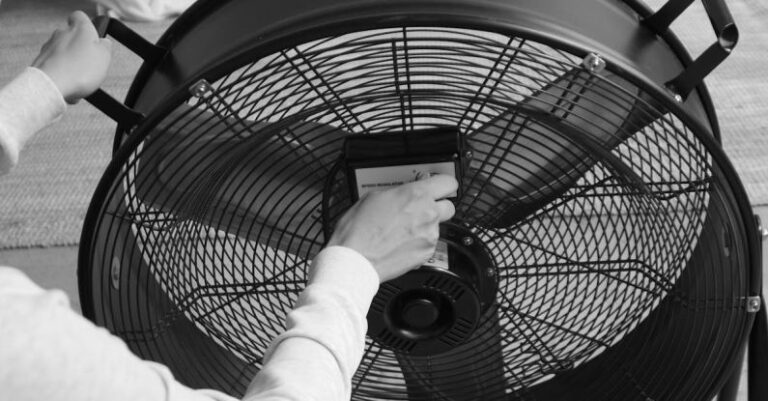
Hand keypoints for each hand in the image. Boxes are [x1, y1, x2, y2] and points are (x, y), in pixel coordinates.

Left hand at [31, 11, 111, 103]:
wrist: (52, 85)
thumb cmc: (78, 70)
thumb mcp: (105, 56)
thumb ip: (105, 46)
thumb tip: (104, 43)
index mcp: (79, 28)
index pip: (80, 17)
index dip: (88, 26)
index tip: (94, 38)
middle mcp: (62, 34)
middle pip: (72, 36)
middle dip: (80, 48)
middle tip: (91, 62)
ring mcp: (49, 47)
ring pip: (63, 51)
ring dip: (71, 61)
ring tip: (80, 77)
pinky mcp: (41, 61)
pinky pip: (55, 65)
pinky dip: (62, 72)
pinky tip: (69, 83)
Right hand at [327, 174, 457, 281]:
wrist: (355, 260)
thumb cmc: (358, 231)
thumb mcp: (373, 197)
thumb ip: (398, 192)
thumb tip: (404, 192)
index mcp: (416, 195)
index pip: (448, 182)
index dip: (444, 184)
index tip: (439, 187)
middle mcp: (427, 214)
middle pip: (449, 206)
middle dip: (437, 206)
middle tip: (421, 209)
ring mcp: (429, 235)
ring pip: (437, 227)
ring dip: (425, 227)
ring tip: (402, 231)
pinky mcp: (427, 254)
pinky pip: (429, 244)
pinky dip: (419, 243)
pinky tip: (401, 243)